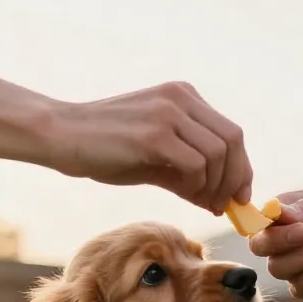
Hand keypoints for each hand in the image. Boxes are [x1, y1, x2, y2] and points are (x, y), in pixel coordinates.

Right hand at [44, 82, 251, 215]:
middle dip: (235, 178)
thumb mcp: (154, 157)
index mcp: (183, 96)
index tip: (239, 195)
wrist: (61, 135)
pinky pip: (195, 164)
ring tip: (202, 202)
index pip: (230, 132)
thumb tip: (219, 200)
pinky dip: (197, 185)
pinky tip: (184, 193)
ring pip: (218, 153)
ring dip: (216, 185)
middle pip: (232, 140)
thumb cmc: (104, 148)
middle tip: (226, 205)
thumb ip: (187, 173)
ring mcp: (168, 113)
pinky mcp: (154, 134)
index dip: (241, 167)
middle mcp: (180, 98)